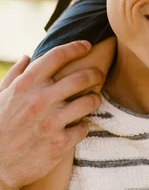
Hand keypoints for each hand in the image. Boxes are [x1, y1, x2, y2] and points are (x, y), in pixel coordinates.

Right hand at [0, 41, 103, 189]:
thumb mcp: (0, 97)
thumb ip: (15, 75)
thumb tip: (26, 57)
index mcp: (26, 85)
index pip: (57, 55)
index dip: (76, 47)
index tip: (87, 45)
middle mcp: (40, 100)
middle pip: (82, 77)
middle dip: (95, 74)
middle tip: (99, 75)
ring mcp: (51, 122)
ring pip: (89, 101)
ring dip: (95, 99)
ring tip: (93, 100)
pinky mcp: (59, 144)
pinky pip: (84, 127)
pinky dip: (83, 125)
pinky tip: (78, 125)